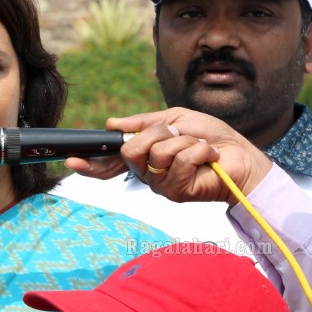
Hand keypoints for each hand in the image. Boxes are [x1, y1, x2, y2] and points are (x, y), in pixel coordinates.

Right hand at [65, 107, 273, 204]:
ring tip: (200, 147)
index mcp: (143, 156)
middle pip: (130, 150)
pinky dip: (199, 150)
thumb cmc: (210, 137)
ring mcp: (160, 185)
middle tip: (178, 133)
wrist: (241, 155)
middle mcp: (146, 173)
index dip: (89, 163)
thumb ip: (144, 122)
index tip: (71, 160)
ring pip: (158, 153)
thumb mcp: (175, 119)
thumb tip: (112, 123)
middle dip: (158, 133)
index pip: (109, 163)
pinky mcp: (177, 192)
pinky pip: (179, 162)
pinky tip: (209, 157)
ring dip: (185, 141)